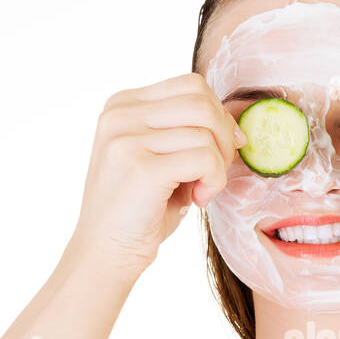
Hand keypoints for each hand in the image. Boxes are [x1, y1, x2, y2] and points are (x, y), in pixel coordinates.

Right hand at [69, 72, 245, 269]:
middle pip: (202, 100)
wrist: (105, 253)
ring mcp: (127, 139)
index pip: (190, 85)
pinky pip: (205, 158)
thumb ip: (185, 132)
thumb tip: (234, 124)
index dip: (218, 116)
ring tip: (202, 190)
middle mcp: (120, 115)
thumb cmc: (138, 211)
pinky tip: (198, 200)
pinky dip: (214, 180)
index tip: (222, 150)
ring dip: (219, 166)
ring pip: (206, 130)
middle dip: (224, 137)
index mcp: (122, 106)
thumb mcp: (159, 158)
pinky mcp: (142, 168)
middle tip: (216, 172)